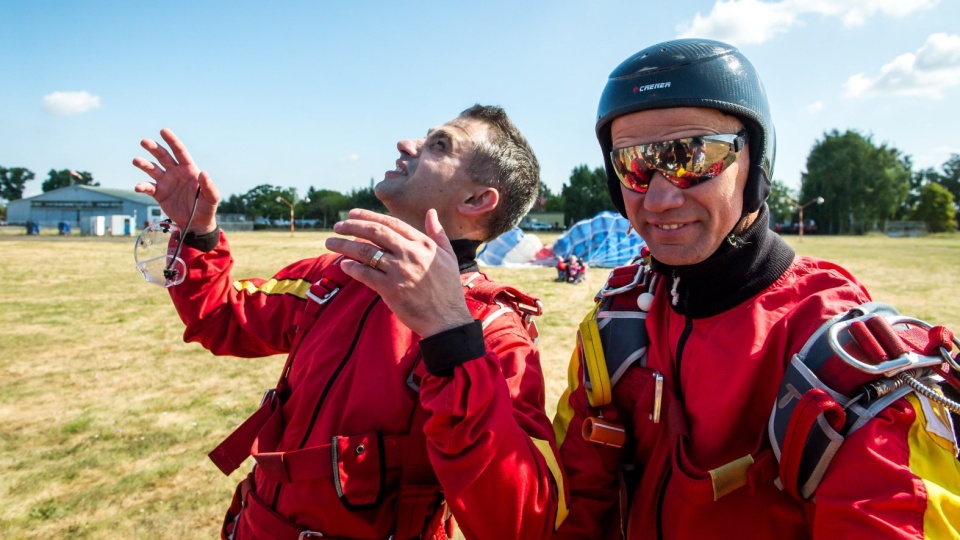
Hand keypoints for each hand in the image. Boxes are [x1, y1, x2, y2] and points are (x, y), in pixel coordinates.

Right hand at [132, 128, 219, 234]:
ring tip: (136, 160)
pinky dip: (142, 186)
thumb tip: (203, 173)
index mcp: (189, 170)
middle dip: (154, 148)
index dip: (172, 141)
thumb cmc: (206, 208)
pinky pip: (148, 187)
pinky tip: (138, 187)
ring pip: (153, 169)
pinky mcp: (159, 193)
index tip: (163, 130)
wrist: (196, 223)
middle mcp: (176, 173)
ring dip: (144, 164)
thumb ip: (208, 186)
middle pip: (163, 156)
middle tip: (144, 142)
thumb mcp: (212, 198)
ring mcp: (166, 182)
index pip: (180, 152)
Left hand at [325, 208, 474, 337]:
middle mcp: (410, 253)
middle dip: (352, 226)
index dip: (369, 216)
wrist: (446, 319)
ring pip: (366, 252)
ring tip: (331, 243)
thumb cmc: (448, 289)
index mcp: (423, 243)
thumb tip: (431, 212)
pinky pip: (365, 274)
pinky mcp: (390, 289)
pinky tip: (344, 265)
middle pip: (375, 233)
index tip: (353, 213)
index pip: (391, 223)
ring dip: (345, 246)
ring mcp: (399, 271)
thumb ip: (437, 233)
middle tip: (337, 226)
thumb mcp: (448, 256)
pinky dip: (352, 268)